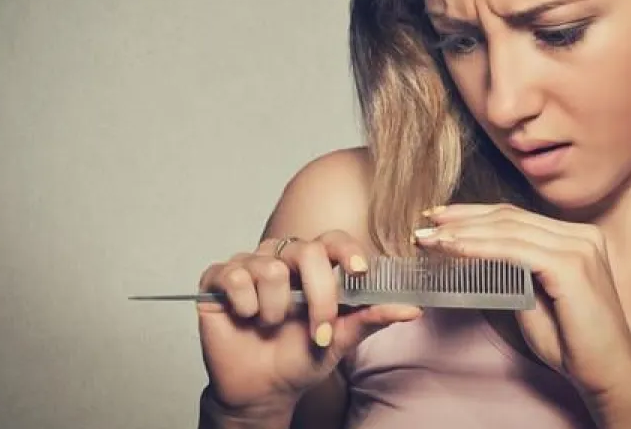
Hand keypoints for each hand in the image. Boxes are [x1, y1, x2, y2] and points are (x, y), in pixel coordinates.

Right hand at [196, 231, 421, 419]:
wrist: (261, 390)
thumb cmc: (299, 359)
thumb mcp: (341, 340)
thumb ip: (371, 318)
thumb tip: (412, 309)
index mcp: (313, 266)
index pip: (332, 240)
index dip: (346, 250)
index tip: (359, 271)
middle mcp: (281, 257)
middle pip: (305, 252)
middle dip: (317, 297)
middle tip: (317, 331)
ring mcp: (249, 264)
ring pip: (270, 269)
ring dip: (276, 310)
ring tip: (271, 327)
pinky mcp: (218, 278)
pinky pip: (236, 276)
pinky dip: (246, 305)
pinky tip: (246, 318)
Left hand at [414, 204, 630, 408]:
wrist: (608, 374)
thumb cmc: (572, 344)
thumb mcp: (534, 298)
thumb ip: (513, 272)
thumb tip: (474, 256)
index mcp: (576, 238)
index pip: (516, 218)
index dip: (474, 216)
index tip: (439, 222)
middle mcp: (581, 235)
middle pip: (509, 218)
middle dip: (461, 220)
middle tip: (425, 227)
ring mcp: (579, 247)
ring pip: (508, 230)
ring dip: (463, 234)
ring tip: (430, 241)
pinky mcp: (571, 266)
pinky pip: (514, 251)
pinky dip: (479, 249)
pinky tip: (453, 251)